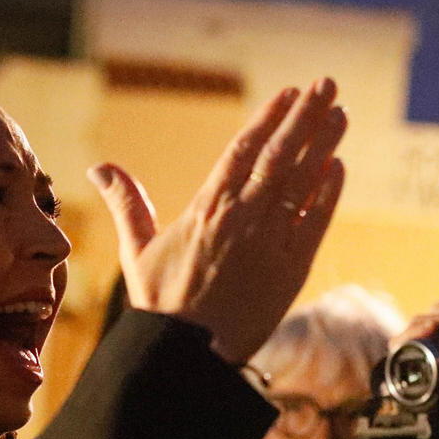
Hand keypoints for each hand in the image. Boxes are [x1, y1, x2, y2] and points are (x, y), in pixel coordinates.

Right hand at [89, 78, 346, 363]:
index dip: (267, 119)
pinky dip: (328, 192)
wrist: (186, 354)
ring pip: (302, 182)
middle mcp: (242, 218)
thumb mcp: (137, 250)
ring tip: (339, 113)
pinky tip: (338, 166)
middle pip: (280, 156)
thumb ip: (126, 204)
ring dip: (323, 144)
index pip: (242, 151)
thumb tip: (98, 168)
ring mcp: (269, 242)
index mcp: (206, 209)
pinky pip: (315, 222)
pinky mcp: (290, 270)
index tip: (287, 94)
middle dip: (305, 117)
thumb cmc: (160, 305)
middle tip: (326, 84)